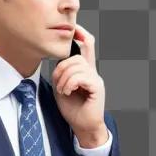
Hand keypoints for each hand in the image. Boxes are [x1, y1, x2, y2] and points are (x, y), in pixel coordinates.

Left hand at [52, 25, 107, 147]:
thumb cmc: (73, 109)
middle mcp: (93, 72)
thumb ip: (61, 73)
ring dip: (64, 78)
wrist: (83, 127)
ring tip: (63, 90)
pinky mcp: (97, 87)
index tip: (72, 28)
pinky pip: (81, 76)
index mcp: (85, 70)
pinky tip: (68, 92)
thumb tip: (58, 61)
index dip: (81, 33)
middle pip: (77, 56)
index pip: (87, 45)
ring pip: (77, 65)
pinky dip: (70, 83)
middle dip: (62, 67)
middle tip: (58, 83)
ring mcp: (96, 79)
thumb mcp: (62, 87)